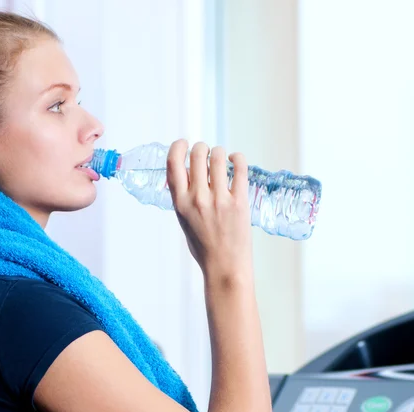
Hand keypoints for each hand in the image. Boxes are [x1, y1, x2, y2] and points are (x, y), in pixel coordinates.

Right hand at [166, 140, 252, 278]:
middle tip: (207, 154)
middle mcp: (197, 198)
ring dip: (219, 152)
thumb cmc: (204, 248)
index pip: (173, 163)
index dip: (178, 146)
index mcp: (180, 203)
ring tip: (222, 159)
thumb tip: (189, 174)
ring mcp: (219, 199)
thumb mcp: (184, 222)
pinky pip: (240, 168)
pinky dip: (238, 158)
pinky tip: (236, 161)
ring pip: (218, 156)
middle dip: (202, 148)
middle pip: (197, 153)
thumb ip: (184, 198)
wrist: (224, 267)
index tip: (183, 143)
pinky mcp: (239, 201)